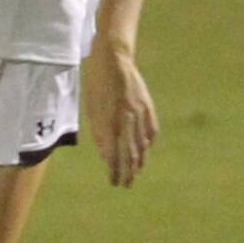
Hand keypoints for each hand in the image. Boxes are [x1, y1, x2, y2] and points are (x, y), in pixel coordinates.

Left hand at [82, 45, 158, 187]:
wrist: (113, 58)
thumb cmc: (96, 84)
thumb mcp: (92, 109)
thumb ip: (100, 134)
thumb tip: (107, 156)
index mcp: (110, 121)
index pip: (114, 154)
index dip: (115, 171)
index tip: (114, 182)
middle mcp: (126, 119)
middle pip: (130, 152)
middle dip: (128, 171)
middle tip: (126, 184)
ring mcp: (140, 112)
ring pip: (142, 143)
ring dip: (139, 159)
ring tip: (137, 171)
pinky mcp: (147, 105)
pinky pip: (151, 128)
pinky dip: (149, 141)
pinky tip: (146, 148)